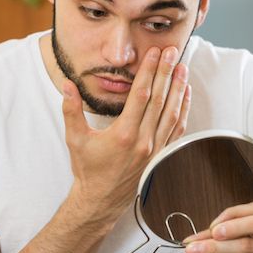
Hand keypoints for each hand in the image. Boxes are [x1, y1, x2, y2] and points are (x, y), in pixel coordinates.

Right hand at [62, 46, 191, 225]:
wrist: (100, 201)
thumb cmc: (87, 169)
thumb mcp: (75, 139)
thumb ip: (71, 110)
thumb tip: (67, 85)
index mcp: (124, 135)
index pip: (141, 95)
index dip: (149, 72)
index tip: (154, 53)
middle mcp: (144, 141)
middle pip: (160, 100)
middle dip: (166, 72)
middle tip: (172, 51)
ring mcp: (155, 150)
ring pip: (173, 113)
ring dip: (178, 88)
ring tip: (182, 67)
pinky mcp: (161, 156)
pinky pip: (177, 129)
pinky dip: (183, 110)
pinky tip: (185, 94)